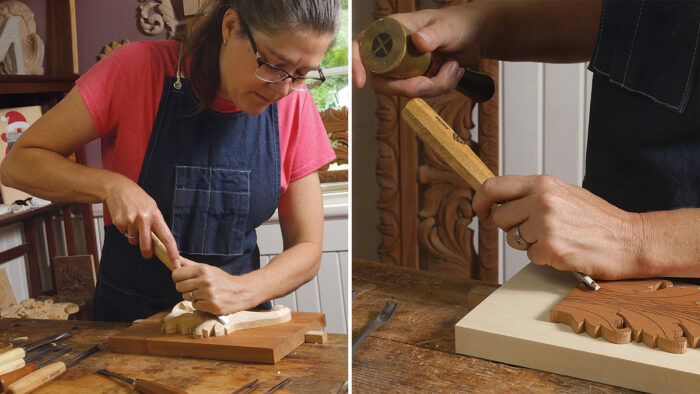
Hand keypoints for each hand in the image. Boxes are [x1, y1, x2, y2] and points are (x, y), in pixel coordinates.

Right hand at [104, 176, 178, 261]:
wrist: (119, 189)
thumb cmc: (138, 199)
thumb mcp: (152, 207)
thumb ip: (156, 223)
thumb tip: (160, 241)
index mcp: (156, 216)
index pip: (167, 237)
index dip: (172, 251)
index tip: (175, 262)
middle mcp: (144, 219)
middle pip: (147, 245)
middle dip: (147, 252)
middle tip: (147, 254)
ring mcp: (131, 221)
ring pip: (133, 240)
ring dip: (133, 236)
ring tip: (132, 221)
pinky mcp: (120, 223)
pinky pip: (124, 234)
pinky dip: (125, 230)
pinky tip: (125, 219)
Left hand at [172, 258, 258, 314]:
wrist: (240, 291)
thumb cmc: (221, 279)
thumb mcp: (208, 268)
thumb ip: (189, 264)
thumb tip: (174, 257)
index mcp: (203, 269)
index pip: (176, 274)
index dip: (178, 278)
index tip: (185, 279)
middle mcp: (205, 280)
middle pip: (179, 287)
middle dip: (185, 288)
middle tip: (196, 287)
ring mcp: (209, 294)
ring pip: (186, 297)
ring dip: (193, 297)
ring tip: (204, 294)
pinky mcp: (212, 305)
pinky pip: (195, 306)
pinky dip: (200, 304)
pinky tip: (208, 300)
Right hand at [352, 4, 483, 96]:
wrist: (476, 36)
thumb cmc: (458, 23)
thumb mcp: (447, 27)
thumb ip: (434, 33)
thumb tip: (418, 41)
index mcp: (392, 30)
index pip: (362, 46)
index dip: (357, 63)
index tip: (361, 81)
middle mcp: (394, 51)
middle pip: (382, 79)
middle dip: (406, 87)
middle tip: (430, 83)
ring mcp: (404, 68)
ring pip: (404, 90)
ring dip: (432, 86)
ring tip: (453, 68)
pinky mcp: (417, 79)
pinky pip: (421, 94)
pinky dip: (440, 87)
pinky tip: (453, 71)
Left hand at [473, 175, 642, 279]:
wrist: (629, 240)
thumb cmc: (597, 219)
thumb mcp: (564, 193)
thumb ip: (532, 194)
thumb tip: (498, 201)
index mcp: (543, 183)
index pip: (494, 187)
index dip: (481, 201)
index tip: (481, 210)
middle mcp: (542, 201)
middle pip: (500, 217)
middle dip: (511, 227)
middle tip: (535, 229)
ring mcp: (545, 226)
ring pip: (513, 239)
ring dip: (530, 243)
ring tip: (557, 238)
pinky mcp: (551, 249)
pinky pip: (530, 256)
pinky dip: (544, 257)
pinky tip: (564, 250)